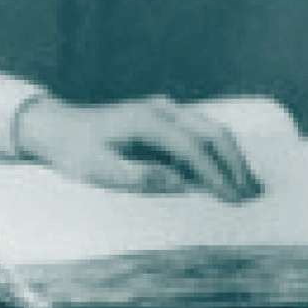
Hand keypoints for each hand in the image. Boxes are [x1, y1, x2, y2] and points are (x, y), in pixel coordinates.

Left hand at [13, 93, 260, 201]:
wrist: (55, 128)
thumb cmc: (74, 151)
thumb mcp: (100, 171)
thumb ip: (140, 177)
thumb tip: (180, 183)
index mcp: (145, 121)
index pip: (192, 148)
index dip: (215, 174)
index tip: (233, 198)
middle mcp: (159, 109)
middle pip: (211, 133)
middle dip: (234, 163)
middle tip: (252, 193)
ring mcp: (162, 109)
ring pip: (209, 129)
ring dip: (230, 156)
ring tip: (246, 184)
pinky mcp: (161, 115)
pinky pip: (198, 130)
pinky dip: (216, 150)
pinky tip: (223, 171)